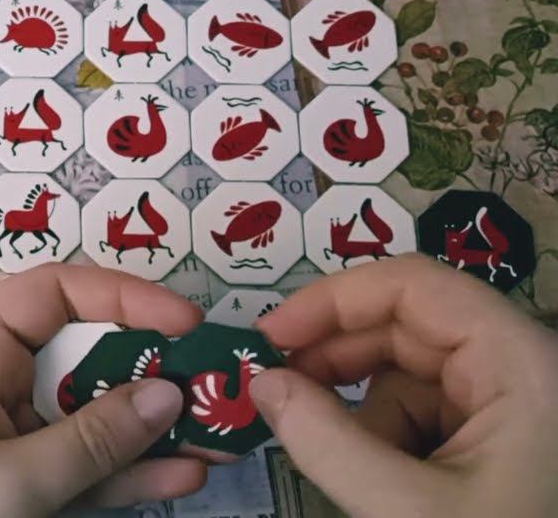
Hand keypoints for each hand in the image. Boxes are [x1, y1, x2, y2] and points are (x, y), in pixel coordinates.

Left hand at [0, 264, 207, 517]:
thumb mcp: (9, 480)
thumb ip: (91, 441)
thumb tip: (168, 394)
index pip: (50, 295)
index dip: (119, 296)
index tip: (183, 322)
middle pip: (83, 356)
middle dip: (151, 369)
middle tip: (218, 386)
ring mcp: (10, 439)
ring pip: (94, 417)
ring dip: (155, 428)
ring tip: (221, 436)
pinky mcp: (23, 488)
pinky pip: (85, 468)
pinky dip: (131, 473)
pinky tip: (185, 475)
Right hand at [251, 254, 557, 516]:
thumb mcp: (407, 512)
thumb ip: (325, 443)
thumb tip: (261, 383)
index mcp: (520, 363)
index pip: (414, 286)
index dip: (334, 299)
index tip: (269, 336)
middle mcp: (520, 369)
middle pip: (407, 326)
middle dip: (335, 358)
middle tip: (271, 390)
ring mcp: (512, 407)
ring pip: (408, 374)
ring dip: (358, 409)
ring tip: (337, 461)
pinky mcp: (499, 442)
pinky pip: (423, 414)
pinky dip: (384, 438)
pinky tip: (379, 484)